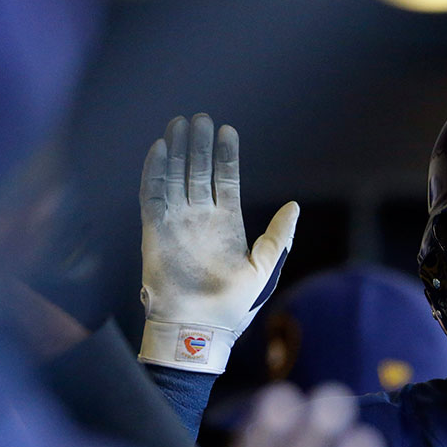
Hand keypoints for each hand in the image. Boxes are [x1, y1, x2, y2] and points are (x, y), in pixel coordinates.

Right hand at [138, 114, 297, 372]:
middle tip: (200, 117)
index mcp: (227, 227)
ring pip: (175, 177)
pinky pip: (152, 195)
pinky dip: (154, 170)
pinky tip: (159, 148)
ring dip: (177, 151)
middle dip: (199, 145)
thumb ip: (279, 236)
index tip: (227, 130)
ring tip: (179, 122)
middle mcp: (200, 220)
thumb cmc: (234, 307)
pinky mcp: (156, 231)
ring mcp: (177, 224)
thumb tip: (293, 206)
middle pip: (198, 172)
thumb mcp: (265, 268)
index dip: (226, 157)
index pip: (225, 181)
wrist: (199, 329)